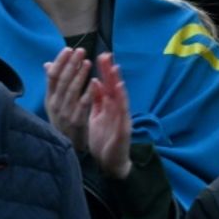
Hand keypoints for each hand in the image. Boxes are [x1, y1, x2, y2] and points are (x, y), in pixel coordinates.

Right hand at [44, 47, 92, 152]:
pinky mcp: (77, 120)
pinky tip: (95, 82)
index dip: (60, 62)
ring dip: (80, 75)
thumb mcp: (55, 102)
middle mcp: (55, 104)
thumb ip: (54, 83)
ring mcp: (65, 113)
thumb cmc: (63, 120)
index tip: (68, 49)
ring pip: (72, 90)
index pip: (52, 76)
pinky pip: (83, 104)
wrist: (69, 145)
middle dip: (71, 64)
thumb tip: (47, 64)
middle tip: (81, 51)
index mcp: (50, 98)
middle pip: (62, 80)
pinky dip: (88, 92)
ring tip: (88, 62)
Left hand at [87, 53, 132, 178]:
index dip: (104, 71)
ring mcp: (121, 118)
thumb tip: (94, 82)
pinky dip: (121, 101)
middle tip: (106, 55)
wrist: (111, 163)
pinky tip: (119, 90)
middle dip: (109, 71)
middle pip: (114, 87)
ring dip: (117, 82)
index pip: (106, 85)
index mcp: (108, 106)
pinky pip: (122, 113)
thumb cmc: (104, 140)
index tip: (100, 56)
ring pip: (120, 97)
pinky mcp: (123, 129)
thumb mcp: (97, 117)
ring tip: (113, 68)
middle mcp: (116, 109)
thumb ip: (97, 100)